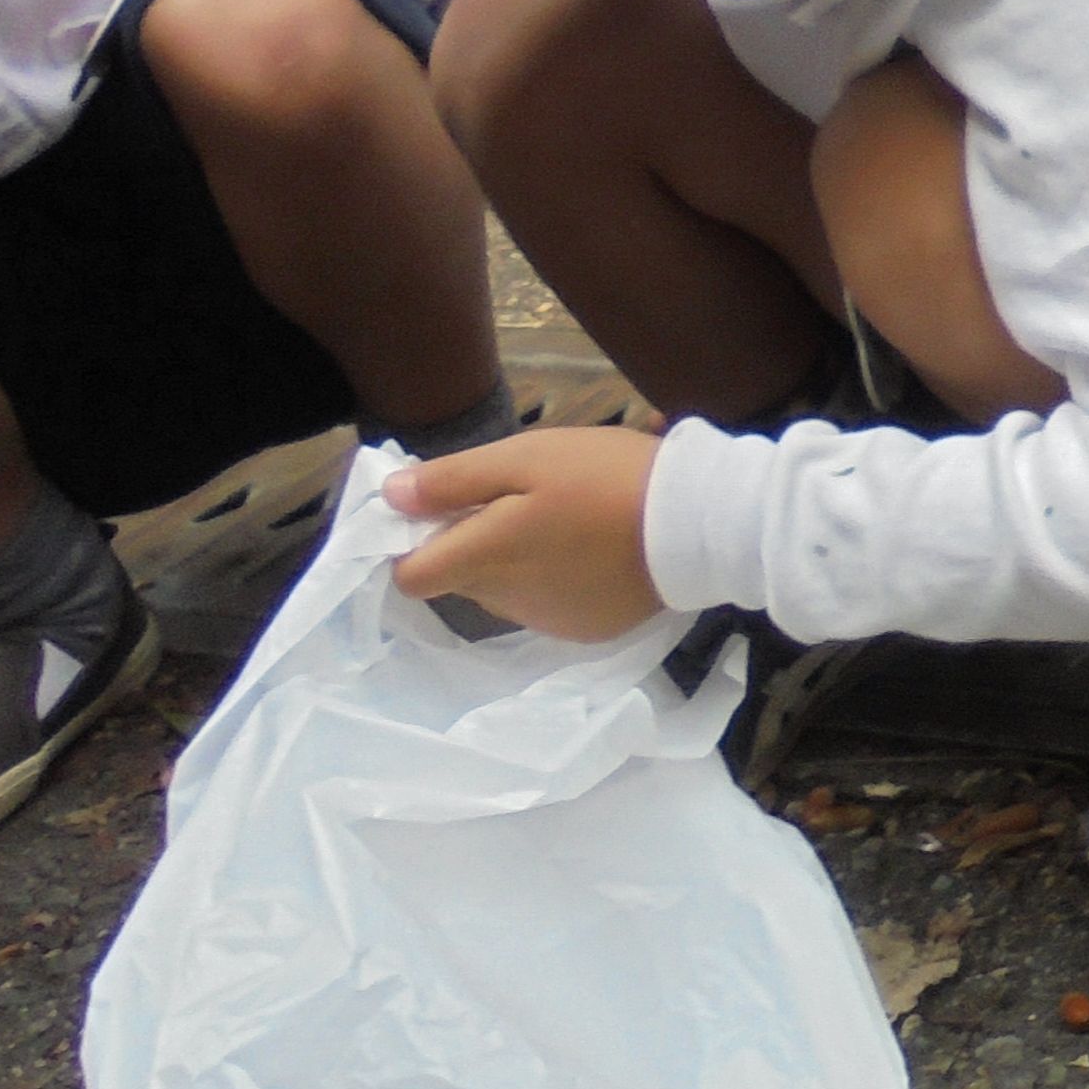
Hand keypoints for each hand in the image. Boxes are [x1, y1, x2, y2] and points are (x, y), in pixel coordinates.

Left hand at [385, 426, 666, 638]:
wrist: (699, 524)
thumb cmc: (606, 478)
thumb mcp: (527, 457)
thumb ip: (453, 480)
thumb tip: (389, 498)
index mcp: (485, 557)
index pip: (409, 577)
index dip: (411, 545)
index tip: (437, 512)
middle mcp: (506, 601)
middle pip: (459, 579)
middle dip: (471, 543)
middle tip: (516, 499)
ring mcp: (548, 621)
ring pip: (503, 593)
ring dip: (513, 562)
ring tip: (561, 519)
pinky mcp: (587, 630)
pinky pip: (546, 606)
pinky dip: (554, 581)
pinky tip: (591, 549)